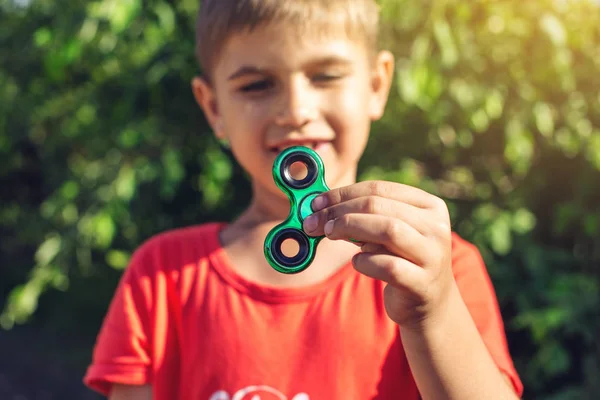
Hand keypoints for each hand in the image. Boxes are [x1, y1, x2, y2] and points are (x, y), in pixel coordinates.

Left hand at [302, 181, 455, 329]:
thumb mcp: (386, 233)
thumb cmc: (400, 260)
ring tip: (330, 235)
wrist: (429, 303)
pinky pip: (387, 266)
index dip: (343, 194)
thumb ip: (362, 217)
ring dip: (350, 228)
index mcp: (430, 206)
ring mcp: (433, 255)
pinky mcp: (423, 284)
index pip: (380, 189)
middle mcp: (437, 227)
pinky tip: (358, 263)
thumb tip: (319, 208)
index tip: (316, 203)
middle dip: (339, 211)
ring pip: (388, 229)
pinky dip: (365, 262)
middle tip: (313, 221)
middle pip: (379, 206)